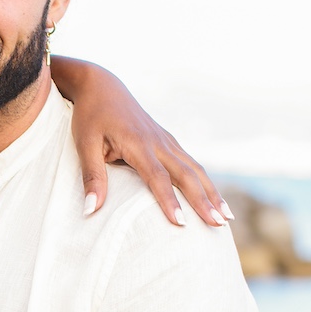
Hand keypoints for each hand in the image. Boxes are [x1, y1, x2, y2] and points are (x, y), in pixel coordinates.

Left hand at [53, 56, 231, 228]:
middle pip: (186, 174)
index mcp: (138, 143)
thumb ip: (91, 177)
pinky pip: (191, 163)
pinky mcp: (168, 141)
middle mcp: (159, 142)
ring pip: (195, 169)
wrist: (102, 86)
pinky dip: (205, 182)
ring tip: (226, 218)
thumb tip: (90, 211)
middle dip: (204, 201)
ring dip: (212, 193)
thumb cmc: (90, 116)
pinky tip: (213, 199)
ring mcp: (167, 140)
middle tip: (219, 225)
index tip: (181, 224)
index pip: (157, 177)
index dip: (169, 201)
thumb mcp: (84, 145)